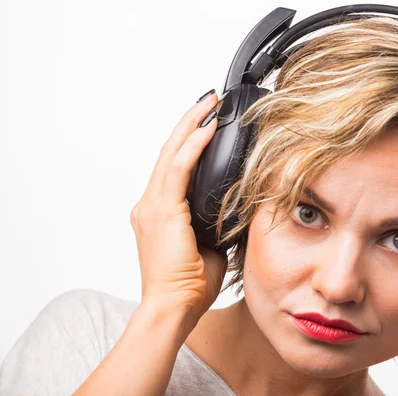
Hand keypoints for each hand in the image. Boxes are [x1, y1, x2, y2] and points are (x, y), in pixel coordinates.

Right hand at [129, 90, 227, 328]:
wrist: (173, 308)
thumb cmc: (188, 286)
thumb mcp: (209, 246)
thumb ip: (216, 224)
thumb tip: (236, 211)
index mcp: (158, 213)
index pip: (174, 167)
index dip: (189, 142)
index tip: (207, 123)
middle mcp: (149, 204)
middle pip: (170, 152)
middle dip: (190, 123)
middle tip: (210, 101)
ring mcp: (152, 206)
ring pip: (172, 153)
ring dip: (193, 125)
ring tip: (211, 103)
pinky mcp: (161, 211)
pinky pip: (179, 168)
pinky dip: (194, 145)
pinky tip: (209, 127)